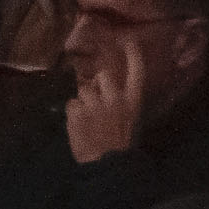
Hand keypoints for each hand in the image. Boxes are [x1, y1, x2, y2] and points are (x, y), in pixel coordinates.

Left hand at [61, 33, 147, 164]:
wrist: (106, 167)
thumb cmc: (120, 147)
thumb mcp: (130, 122)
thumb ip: (121, 103)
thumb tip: (106, 88)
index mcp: (133, 103)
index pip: (137, 72)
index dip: (133, 55)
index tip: (129, 41)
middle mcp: (116, 99)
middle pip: (103, 76)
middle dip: (97, 83)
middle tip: (96, 98)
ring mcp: (95, 105)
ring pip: (83, 90)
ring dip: (83, 102)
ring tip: (88, 120)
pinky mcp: (78, 113)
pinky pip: (71, 104)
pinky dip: (73, 113)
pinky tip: (79, 126)